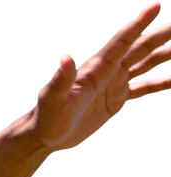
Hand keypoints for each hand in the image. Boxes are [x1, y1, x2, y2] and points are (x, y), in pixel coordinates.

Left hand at [30, 2, 170, 151]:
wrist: (45, 136)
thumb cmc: (45, 118)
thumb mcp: (51, 100)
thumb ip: (60, 80)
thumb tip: (66, 58)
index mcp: (95, 69)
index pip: (121, 41)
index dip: (138, 24)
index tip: (155, 7)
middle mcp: (107, 72)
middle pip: (140, 47)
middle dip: (161, 34)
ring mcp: (113, 84)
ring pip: (146, 63)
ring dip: (166, 53)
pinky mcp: (116, 99)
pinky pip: (145, 87)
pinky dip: (162, 82)